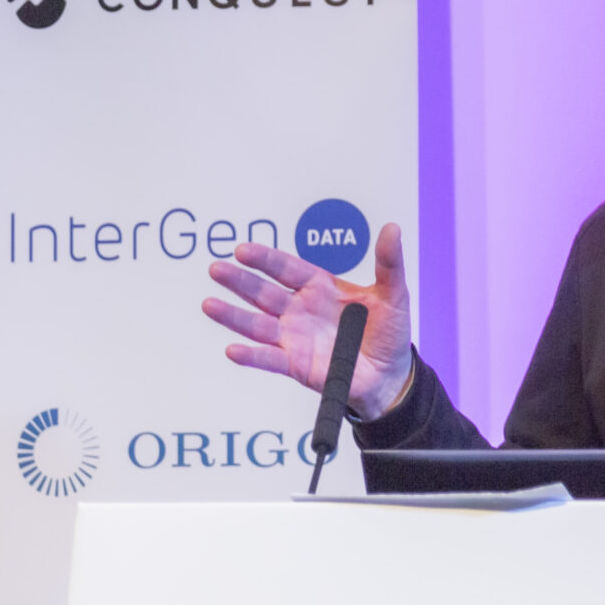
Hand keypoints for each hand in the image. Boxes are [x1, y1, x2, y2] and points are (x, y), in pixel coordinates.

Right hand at [203, 223, 415, 420]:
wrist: (391, 376)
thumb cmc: (390, 332)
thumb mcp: (394, 294)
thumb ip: (389, 263)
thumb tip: (392, 228)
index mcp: (319, 287)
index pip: (286, 267)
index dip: (265, 259)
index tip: (243, 249)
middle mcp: (300, 309)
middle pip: (263, 292)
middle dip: (239, 281)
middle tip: (216, 269)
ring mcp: (294, 337)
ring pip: (258, 324)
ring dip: (233, 316)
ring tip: (209, 305)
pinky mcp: (295, 364)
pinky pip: (269, 359)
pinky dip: (251, 356)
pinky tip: (233, 350)